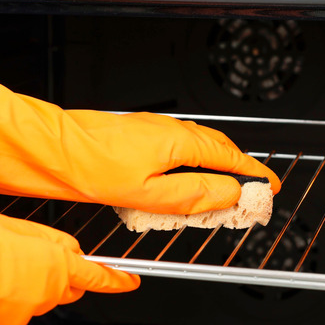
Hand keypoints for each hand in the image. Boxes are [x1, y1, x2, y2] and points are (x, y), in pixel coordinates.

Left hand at [0, 54, 279, 214]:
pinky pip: (180, 147)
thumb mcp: (149, 194)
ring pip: (199, 147)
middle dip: (239, 169)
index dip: (253, 173)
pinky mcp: (140, 134)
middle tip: (250, 192)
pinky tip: (184, 179)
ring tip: (222, 191)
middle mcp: (171, 130)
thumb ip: (193, 195)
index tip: (269, 186)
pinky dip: (194, 164)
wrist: (55, 150)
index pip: (230, 157)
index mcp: (179, 142)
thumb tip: (229, 194)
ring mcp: (155, 129)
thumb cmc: (92, 168)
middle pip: (218, 148)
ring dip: (217, 166)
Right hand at [0, 212, 137, 324]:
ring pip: (38, 296)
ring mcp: (22, 315)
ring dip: (27, 281)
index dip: (117, 279)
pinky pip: (15, 309)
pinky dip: (6, 296)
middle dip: (63, 273)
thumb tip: (65, 247)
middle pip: (67, 285)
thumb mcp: (6, 224)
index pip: (96, 276)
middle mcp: (43, 294)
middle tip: (34, 256)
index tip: (130, 281)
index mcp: (52, 265)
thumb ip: (44, 237)